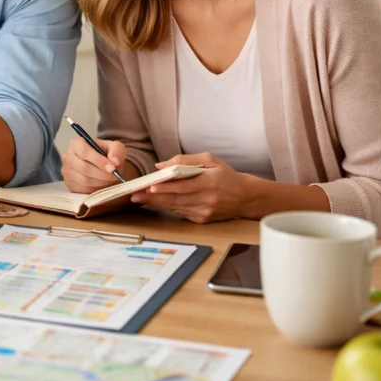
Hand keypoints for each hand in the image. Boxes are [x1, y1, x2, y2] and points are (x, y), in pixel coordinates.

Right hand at [60, 136, 126, 192]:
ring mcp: (66, 171)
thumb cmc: (106, 154)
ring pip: (83, 180)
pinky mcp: (69, 184)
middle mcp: (67, 156)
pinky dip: (95, 189)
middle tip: (114, 176)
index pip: (84, 151)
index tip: (112, 168)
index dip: (98, 160)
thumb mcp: (115, 147)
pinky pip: (82, 189)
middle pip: (83, 167)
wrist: (101, 165)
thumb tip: (115, 161)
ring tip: (109, 179)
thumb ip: (117, 150)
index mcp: (76, 143)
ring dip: (100, 182)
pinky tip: (102, 184)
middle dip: (102, 174)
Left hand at [130, 153, 261, 222]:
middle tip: (134, 194)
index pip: (182, 186)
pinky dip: (167, 207)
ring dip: (155, 204)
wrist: (245, 197)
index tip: (147, 186)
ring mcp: (204, 212)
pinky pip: (180, 212)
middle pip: (174, 199)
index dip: (163, 187)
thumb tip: (160, 165)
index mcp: (209, 182)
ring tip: (139, 199)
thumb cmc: (225, 175)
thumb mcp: (209, 160)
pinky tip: (154, 203)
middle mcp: (207, 199)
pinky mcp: (202, 220)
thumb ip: (184, 160)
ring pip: (175, 207)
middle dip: (152, 197)